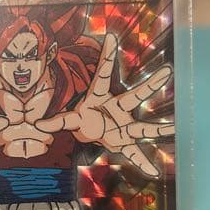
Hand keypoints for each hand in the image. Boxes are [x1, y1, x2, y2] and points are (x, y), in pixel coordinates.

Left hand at [36, 33, 173, 176]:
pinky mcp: (124, 142)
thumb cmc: (85, 117)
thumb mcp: (70, 119)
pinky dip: (143, 163)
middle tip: (167, 71)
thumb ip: (56, 121)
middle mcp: (119, 109)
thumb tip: (36, 124)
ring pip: (141, 126)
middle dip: (150, 85)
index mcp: (102, 97)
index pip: (103, 74)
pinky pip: (135, 154)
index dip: (107, 56)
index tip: (110, 37)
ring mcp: (124, 125)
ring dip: (157, 128)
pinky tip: (153, 172)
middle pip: (135, 95)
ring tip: (173, 127)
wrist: (94, 130)